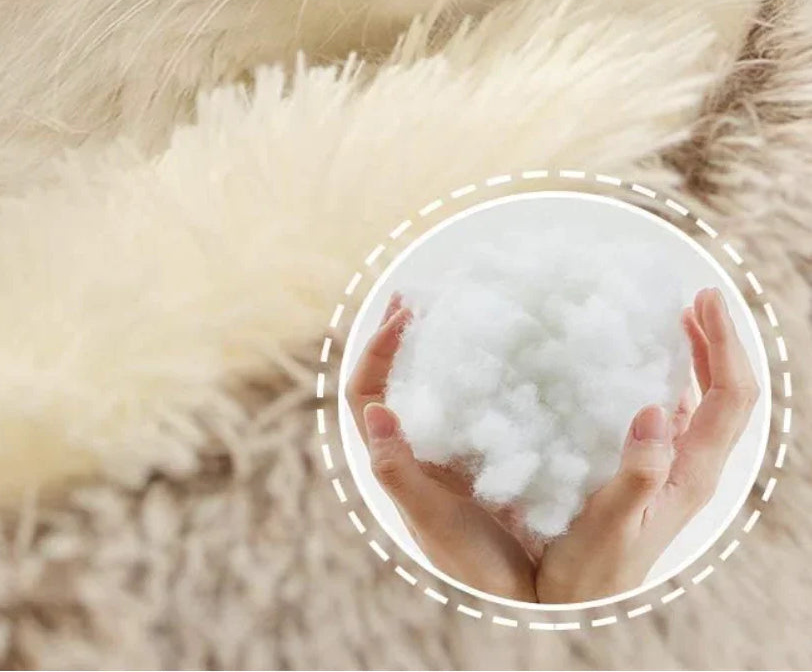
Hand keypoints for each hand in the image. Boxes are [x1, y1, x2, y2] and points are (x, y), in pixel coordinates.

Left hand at [345, 294, 539, 600]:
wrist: (522, 593)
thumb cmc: (469, 558)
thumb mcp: (431, 517)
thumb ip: (400, 471)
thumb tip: (374, 411)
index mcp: (395, 458)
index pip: (366, 391)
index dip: (376, 349)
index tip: (406, 312)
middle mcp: (415, 448)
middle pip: (391, 379)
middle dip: (399, 335)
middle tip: (417, 294)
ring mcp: (446, 450)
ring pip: (427, 388)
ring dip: (431, 348)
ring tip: (451, 309)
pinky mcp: (478, 455)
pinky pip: (466, 403)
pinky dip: (471, 373)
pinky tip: (497, 354)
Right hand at [535, 287, 759, 602]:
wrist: (574, 599)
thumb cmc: (590, 566)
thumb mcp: (612, 523)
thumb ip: (636, 472)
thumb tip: (654, 408)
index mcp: (690, 474)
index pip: (730, 398)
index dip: (725, 345)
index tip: (703, 300)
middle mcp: (690, 465)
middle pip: (727, 393)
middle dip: (718, 340)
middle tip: (697, 296)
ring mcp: (672, 465)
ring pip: (703, 400)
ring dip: (699, 354)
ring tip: (679, 316)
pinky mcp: (650, 466)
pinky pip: (674, 409)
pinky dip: (669, 375)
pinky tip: (646, 360)